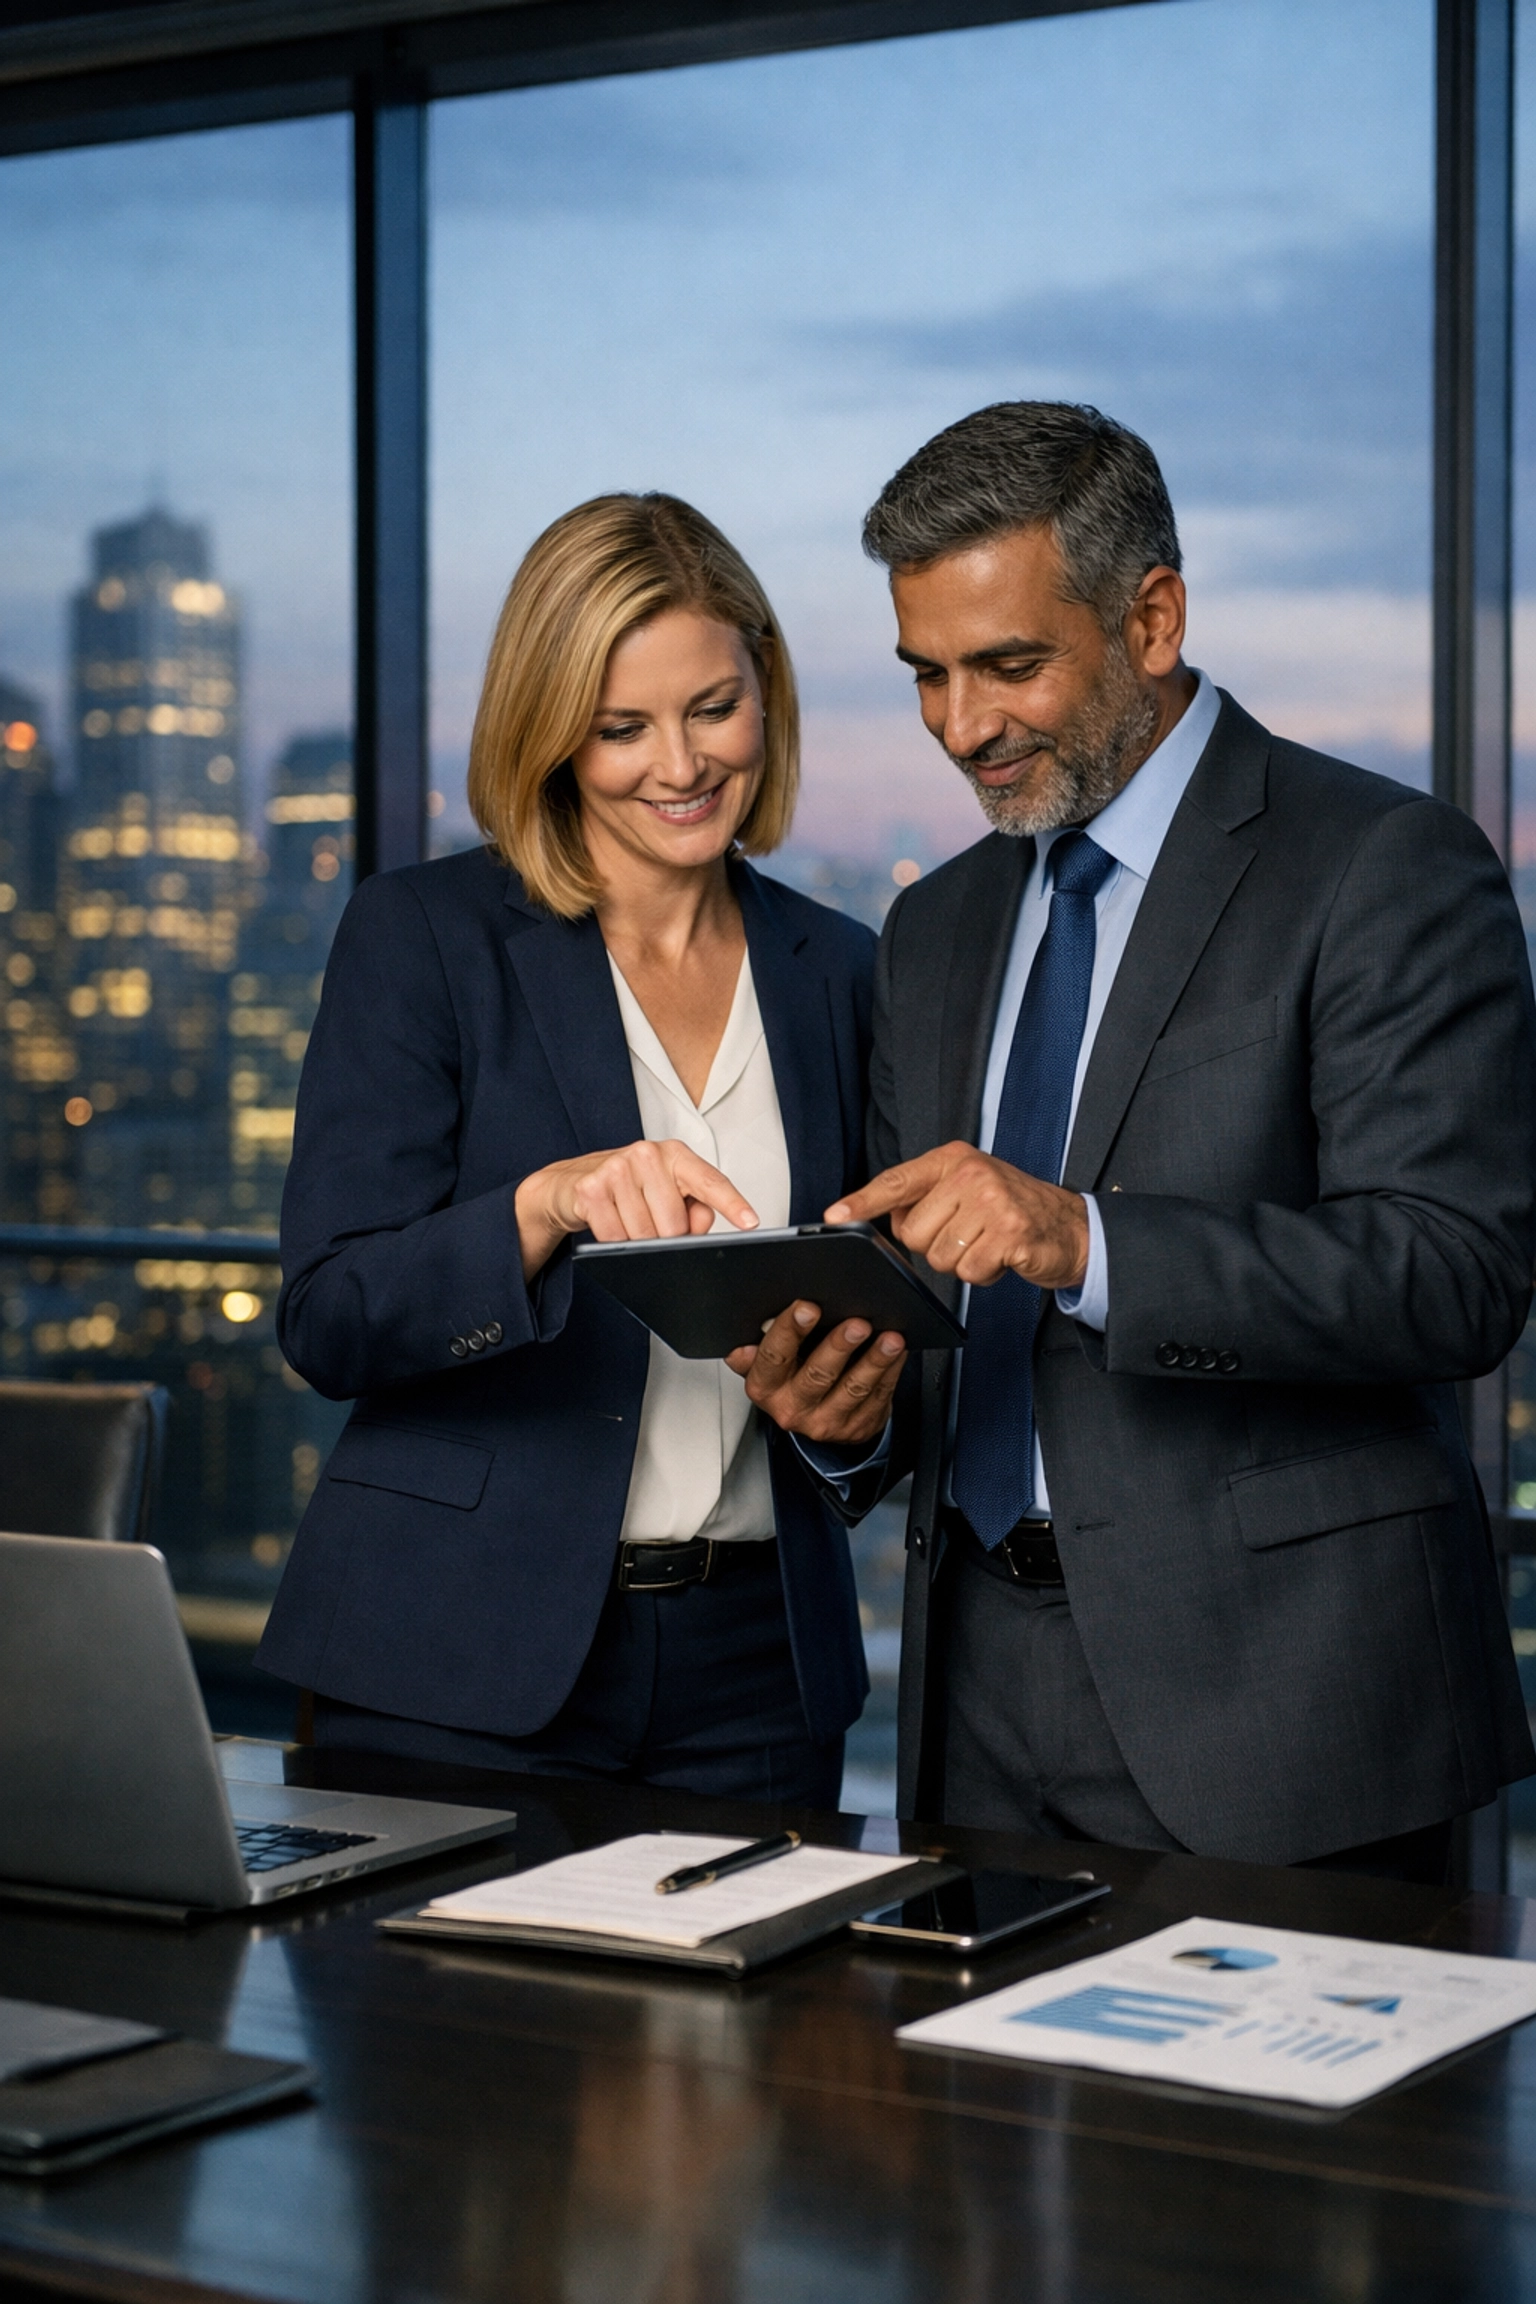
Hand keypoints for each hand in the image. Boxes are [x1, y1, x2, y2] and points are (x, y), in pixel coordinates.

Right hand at [515, 1139, 757, 1281]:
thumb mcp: (666, 1194)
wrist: (570, 1184)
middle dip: (666, 1239)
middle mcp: (648, 1154)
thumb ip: (695, 1210)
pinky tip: (609, 1223)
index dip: (732, 1203)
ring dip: (638, 1242)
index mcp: (675, 1155)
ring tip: (627, 1221)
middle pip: (675, 1225)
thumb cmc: (628, 1189)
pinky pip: (615, 1237)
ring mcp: (618, 1168)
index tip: (751, 1222)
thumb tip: (703, 1227)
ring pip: (645, 1235)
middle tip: (651, 1225)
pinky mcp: (591, 1188)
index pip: (710, 1181)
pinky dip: (614, 1241)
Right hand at [727, 1301, 906, 1446]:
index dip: (790, 1331)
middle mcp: (792, 1408)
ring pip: (854, 1389)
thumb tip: (741, 1345)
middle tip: (857, 1324)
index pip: (773, 1357)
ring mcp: (826, 1421)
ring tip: (890, 1338)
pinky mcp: (856, 1427)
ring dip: (875, 1361)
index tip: (807, 1307)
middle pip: (817, 1375)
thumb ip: (757, 1348)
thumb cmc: (790, 1377)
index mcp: (764, 1387)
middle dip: (839, 1346)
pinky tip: (898, 1352)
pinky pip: (878, 1397)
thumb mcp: (766, 1365)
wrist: (816, 1417)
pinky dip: (890, 1371)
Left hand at [826, 1143, 1088, 1290]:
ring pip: (940, 1257)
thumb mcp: (967, 1188)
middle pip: (913, 1233)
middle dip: (936, 1246)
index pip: (897, 1181)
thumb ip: (927, 1197)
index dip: (862, 1201)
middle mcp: (971, 1174)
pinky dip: (984, 1274)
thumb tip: (884, 1221)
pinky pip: (969, 1272)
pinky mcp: (1010, 1234)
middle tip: (968, 1234)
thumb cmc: (1011, 1210)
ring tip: (988, 1243)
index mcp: (954, 1159)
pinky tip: (1002, 1256)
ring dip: (962, 1262)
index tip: (832, 1215)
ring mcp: (992, 1202)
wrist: (1071, 1228)